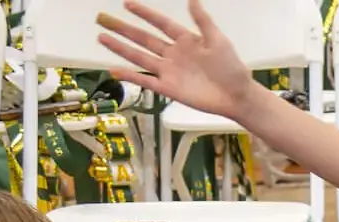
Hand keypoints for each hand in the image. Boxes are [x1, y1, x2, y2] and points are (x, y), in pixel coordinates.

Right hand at [96, 0, 267, 117]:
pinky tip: (114, 70)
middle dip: (123, 29)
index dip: (145, 14)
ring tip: (101, 38)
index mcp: (185, 40)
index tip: (127, 4)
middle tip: (103, 20)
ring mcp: (169, 71)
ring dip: (120, 48)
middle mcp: (173, 54)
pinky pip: (145, 81)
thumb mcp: (218, 40)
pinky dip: (130, 76)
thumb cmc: (231, 68)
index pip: (161, 23)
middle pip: (143, 39)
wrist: (237, 96)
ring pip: (139, 57)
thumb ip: (203, 21)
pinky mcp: (168, 88)